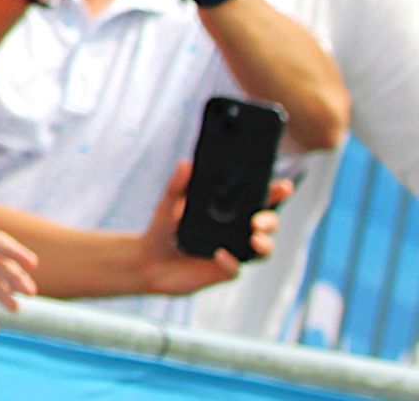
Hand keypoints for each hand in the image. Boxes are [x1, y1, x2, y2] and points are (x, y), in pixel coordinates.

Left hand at [134, 159, 291, 293]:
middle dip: (270, 221)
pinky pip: (236, 269)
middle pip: (268, 224)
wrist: (150, 261)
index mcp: (230, 211)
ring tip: (254, 239)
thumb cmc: (164, 228)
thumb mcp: (168, 203)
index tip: (285, 186)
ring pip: (264, 249)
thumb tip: (186, 163)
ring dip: (265, 244)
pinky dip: (231, 262)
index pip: (259, 200)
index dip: (275, 193)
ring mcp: (235, 251)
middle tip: (258, 221)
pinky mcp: (224, 270)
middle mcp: (238, 231)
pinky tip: (220, 255)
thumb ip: (178, 185)